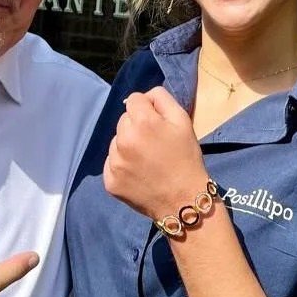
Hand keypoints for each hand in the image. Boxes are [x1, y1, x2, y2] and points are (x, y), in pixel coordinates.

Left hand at [103, 86, 207, 222]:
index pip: (134, 99)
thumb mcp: (183, 121)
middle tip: (155, 144)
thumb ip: (161, 99)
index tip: (158, 124)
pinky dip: (122, 165)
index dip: (148, 109)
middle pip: (124, 120)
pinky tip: (138, 173)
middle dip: (137, 126)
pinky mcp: (110, 181)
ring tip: (147, 160)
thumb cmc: (186, 158)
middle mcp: (123, 139)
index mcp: (142, 121)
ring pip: (116, 141)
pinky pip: (111, 162)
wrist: (184, 201)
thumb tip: (143, 96)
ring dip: (128, 145)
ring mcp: (114, 161)